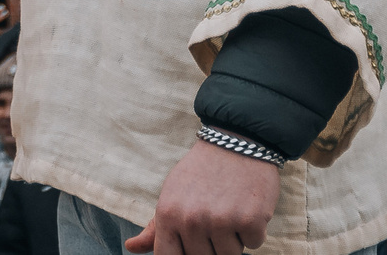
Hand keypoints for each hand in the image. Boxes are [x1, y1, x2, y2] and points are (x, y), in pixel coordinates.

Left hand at [123, 140, 279, 254]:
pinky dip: (254, 229)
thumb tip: (131, 248)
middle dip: (212, 244)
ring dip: (234, 238)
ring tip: (230, 208)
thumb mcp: (172, 195)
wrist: (237, 141)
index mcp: (167, 215)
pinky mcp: (250, 220)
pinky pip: (254, 243)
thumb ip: (155, 228)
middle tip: (215, 215)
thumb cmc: (201, 173)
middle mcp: (191, 221)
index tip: (192, 244)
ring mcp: (220, 221)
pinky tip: (247, 204)